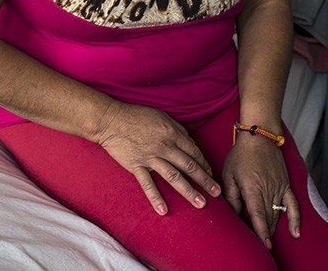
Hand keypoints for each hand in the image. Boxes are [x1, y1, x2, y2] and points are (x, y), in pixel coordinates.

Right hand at [93, 100, 221, 214]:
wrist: (110, 120)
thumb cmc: (136, 115)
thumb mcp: (161, 116)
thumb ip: (177, 129)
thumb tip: (190, 142)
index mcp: (172, 133)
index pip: (193, 151)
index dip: (204, 164)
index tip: (210, 174)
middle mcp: (165, 146)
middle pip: (189, 166)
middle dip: (205, 181)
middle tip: (216, 193)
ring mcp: (150, 158)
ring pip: (174, 177)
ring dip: (189, 191)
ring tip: (201, 204)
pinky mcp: (136, 166)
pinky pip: (148, 185)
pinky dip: (156, 198)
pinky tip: (164, 211)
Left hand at [222, 135, 300, 247]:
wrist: (259, 138)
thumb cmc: (241, 155)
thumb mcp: (229, 174)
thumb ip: (231, 196)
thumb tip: (235, 214)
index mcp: (252, 188)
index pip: (258, 215)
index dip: (261, 231)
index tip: (264, 244)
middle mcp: (268, 190)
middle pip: (268, 218)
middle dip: (265, 233)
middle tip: (259, 246)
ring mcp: (279, 188)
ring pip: (278, 214)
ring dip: (274, 229)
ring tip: (269, 241)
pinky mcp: (286, 185)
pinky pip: (293, 205)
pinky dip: (295, 219)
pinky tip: (295, 233)